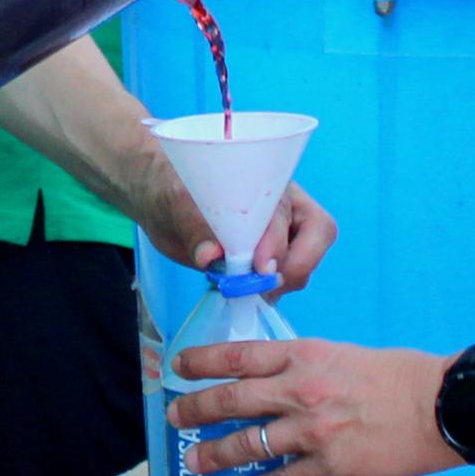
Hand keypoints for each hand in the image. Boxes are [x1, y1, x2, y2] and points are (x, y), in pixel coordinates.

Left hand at [139, 177, 335, 292]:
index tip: (258, 267)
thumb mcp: (175, 202)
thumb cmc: (172, 189)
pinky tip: (245, 293)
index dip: (277, 241)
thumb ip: (194, 226)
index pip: (287, 212)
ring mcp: (279, 235)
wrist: (160, 203)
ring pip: (303, 262)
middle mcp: (282, 206)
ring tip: (245, 291)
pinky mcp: (266, 261)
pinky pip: (284, 279)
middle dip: (291, 267)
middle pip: (314, 237)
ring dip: (281, 283)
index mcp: (266, 181)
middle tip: (257, 288)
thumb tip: (210, 257)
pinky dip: (269, 291)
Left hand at [167, 336, 454, 475]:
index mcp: (304, 355)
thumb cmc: (400, 375)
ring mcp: (313, 431)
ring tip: (196, 462)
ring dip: (216, 455)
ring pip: (249, 444)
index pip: (239, 356)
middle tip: (175, 418)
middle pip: (232, 401)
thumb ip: (308, 367)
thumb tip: (279, 382)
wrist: (443, 405)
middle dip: (197, 411)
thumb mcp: (344, 355)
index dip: (203, 362)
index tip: (180, 367)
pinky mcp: (331, 465)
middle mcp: (300, 390)